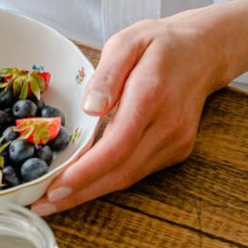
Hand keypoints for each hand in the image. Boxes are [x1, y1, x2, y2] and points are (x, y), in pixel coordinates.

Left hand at [32, 13, 228, 215]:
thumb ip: (107, 74)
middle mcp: (168, 125)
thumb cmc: (159, 43)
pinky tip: (82, 185)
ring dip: (90, 193)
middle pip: (120, 171)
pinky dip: (108, 181)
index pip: (117, 145)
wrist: (205, 51)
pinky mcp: (177, 150)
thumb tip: (90, 108)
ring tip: (54, 201)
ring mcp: (176, 141)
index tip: (55, 187)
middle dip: (80, 192)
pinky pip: (137, 171)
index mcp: (151, 95)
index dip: (86, 172)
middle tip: (43, 205)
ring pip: (128, 178)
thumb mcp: (128, 42)